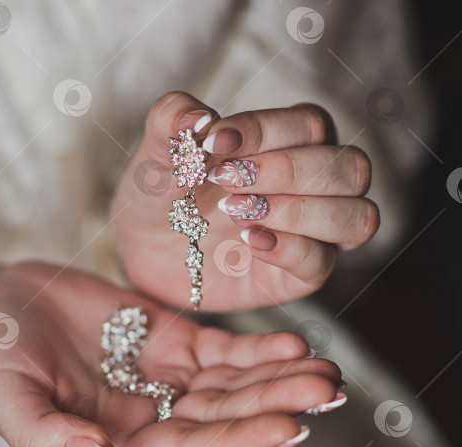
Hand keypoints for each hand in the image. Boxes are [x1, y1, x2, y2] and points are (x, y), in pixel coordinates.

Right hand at [0, 262, 342, 446]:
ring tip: (324, 370)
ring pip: (233, 386)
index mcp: (119, 444)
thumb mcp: (7, 398)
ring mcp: (165, 378)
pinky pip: (223, 350)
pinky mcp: (172, 339)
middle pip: (224, 418)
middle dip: (274, 405)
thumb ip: (45, 435)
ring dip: (278, 380)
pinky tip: (292, 343)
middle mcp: (152, 416)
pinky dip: (257, 349)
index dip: (236, 442)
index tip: (286, 427)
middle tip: (324, 390)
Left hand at [111, 92, 378, 310]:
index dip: (265, 131)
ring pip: (356, 217)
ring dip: (299, 211)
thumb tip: (199, 117)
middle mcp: (315, 184)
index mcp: (292, 140)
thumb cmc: (163, 189)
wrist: (143, 246)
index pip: (310, 124)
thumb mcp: (158, 150)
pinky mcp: (297, 276)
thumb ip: (171, 119)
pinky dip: (290, 250)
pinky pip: (323, 264)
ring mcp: (312, 233)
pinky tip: (249, 241)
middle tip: (227, 180)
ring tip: (238, 211)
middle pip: (349, 167)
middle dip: (287, 171)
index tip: (213, 143)